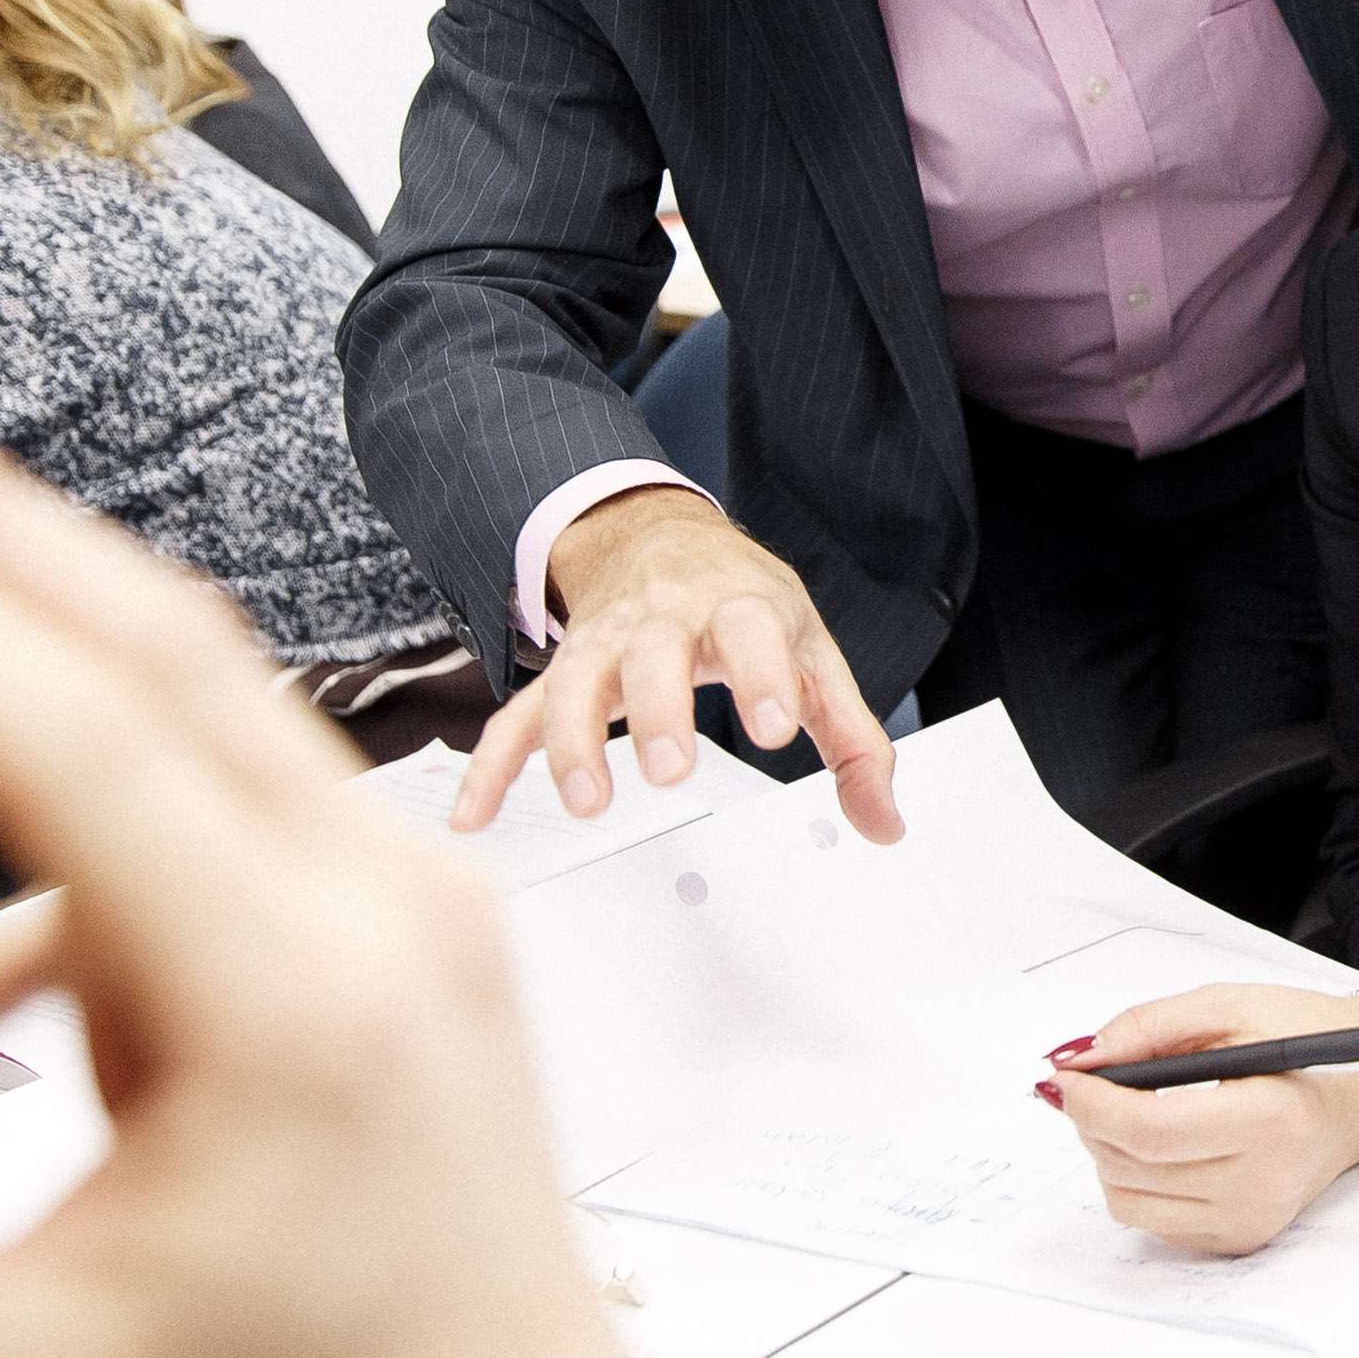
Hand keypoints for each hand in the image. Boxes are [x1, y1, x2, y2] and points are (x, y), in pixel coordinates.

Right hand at [455, 484, 898, 844]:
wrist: (662, 535)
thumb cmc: (745, 604)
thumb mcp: (811, 652)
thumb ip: (851, 739)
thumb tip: (883, 822)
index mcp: (740, 608)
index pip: (751, 631)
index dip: (764, 676)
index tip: (775, 728)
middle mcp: (665, 620)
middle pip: (653, 655)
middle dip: (660, 710)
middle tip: (673, 772)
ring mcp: (605, 644)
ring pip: (575, 683)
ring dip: (573, 741)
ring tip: (588, 803)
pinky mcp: (563, 671)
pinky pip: (515, 716)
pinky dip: (491, 765)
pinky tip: (474, 816)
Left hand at [1044, 985, 1358, 1256]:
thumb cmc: (1307, 1041)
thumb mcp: (1231, 1006)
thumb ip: (1149, 1027)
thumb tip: (1079, 1058)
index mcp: (1267, 1120)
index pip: (1149, 1130)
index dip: (1092, 1103)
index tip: (1065, 1075)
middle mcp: (1261, 1184)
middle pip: (1129, 1167)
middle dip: (1091, 1120)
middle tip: (1092, 1081)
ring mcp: (1250, 1220)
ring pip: (1129, 1200)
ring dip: (1109, 1152)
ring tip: (1130, 1110)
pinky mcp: (1240, 1238)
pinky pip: (1154, 1219)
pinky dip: (1138, 1180)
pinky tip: (1161, 1144)